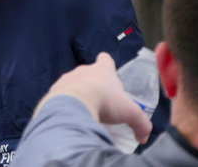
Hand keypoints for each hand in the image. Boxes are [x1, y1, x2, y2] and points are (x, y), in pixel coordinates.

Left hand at [36, 54, 150, 145]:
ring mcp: (66, 79)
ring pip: (74, 85)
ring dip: (79, 95)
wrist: (73, 105)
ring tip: (87, 112)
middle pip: (89, 73)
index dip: (108, 65)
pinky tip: (73, 117)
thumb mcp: (131, 113)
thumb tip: (143, 137)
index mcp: (102, 69)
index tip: (110, 73)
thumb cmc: (105, 102)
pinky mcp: (54, 91)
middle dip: (95, 86)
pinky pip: (61, 97)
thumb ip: (141, 124)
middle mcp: (82, 70)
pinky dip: (67, 105)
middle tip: (102, 103)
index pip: (105, 59)